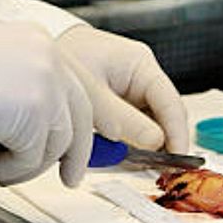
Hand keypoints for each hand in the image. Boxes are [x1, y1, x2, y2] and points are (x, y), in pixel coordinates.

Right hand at [0, 23, 91, 187]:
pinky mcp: (36, 110)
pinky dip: (6, 170)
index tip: (72, 152)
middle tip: (69, 179)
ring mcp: (46, 81)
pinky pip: (33, 159)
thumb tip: (35, 134)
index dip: (76, 124)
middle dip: (74, 154)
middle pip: (80, 114)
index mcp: (33, 41)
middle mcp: (47, 55)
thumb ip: (17, 95)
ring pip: (57, 144)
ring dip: (22, 165)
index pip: (73, 86)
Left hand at [56, 25, 188, 153]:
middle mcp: (142, 75)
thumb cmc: (65, 60)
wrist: (43, 53)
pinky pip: (135, 125)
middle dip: (164, 144)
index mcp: (140, 64)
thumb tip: (154, 142)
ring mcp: (132, 89)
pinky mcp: (121, 101)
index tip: (178, 159)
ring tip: (136, 164)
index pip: (171, 103)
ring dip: (146, 145)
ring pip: (151, 124)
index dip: (178, 134)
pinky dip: (130, 141)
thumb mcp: (93, 96)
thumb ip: (124, 120)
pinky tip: (122, 154)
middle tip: (159, 169)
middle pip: (166, 116)